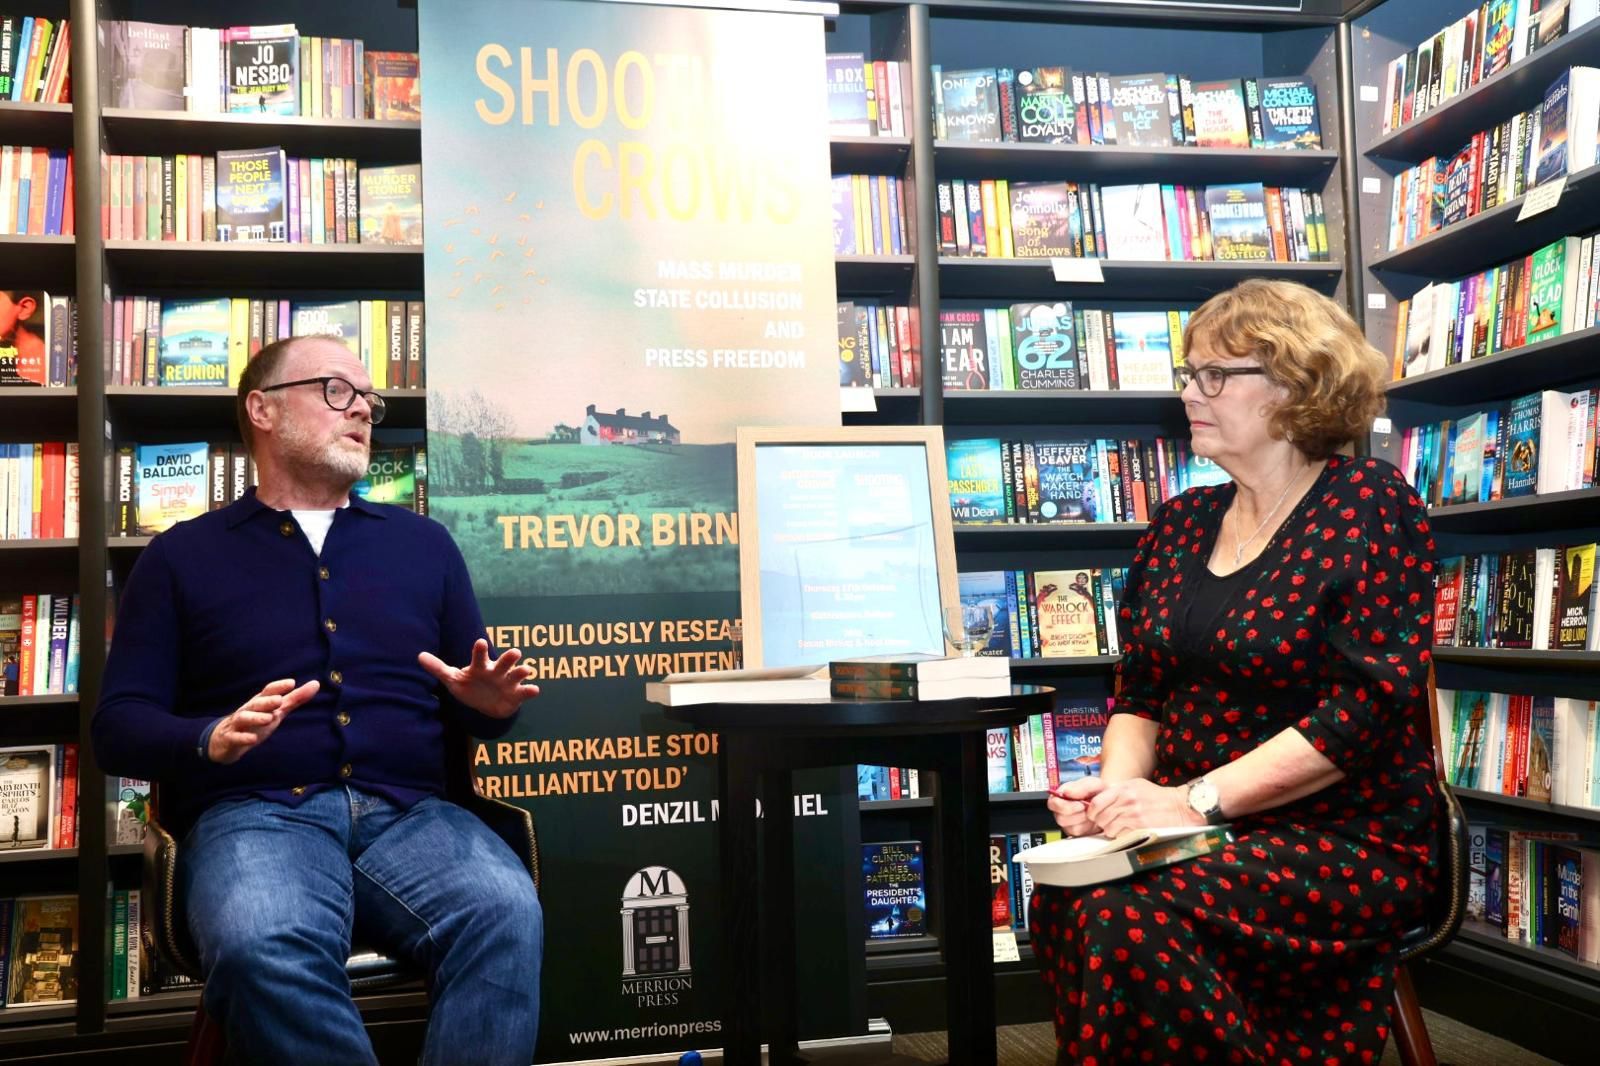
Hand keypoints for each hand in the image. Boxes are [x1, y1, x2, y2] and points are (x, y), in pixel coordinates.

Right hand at [209, 678, 318, 763]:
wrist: (225, 741)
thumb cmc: (256, 722)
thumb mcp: (277, 710)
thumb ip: (295, 698)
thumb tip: (316, 683)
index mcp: (259, 702)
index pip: (267, 691)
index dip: (278, 687)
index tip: (291, 683)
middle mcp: (248, 710)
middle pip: (256, 703)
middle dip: (266, 701)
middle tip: (279, 700)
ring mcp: (237, 724)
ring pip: (244, 718)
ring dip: (256, 718)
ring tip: (269, 718)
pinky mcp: (230, 739)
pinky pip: (235, 737)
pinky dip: (243, 738)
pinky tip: (253, 739)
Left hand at [418, 639, 538, 718]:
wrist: (486, 705)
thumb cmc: (470, 687)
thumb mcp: (453, 679)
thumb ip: (438, 668)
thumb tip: (419, 656)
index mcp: (481, 666)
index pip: (480, 656)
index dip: (480, 650)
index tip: (480, 642)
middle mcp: (497, 671)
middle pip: (503, 662)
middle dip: (509, 657)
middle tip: (515, 652)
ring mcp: (508, 682)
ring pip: (517, 674)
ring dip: (522, 671)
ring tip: (526, 669)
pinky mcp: (516, 695)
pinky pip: (525, 691)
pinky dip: (530, 690)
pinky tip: (534, 689)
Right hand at [1047, 776, 1108, 836]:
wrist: (1108, 802)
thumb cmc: (1098, 792)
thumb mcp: (1092, 784)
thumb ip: (1080, 787)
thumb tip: (1066, 792)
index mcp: (1060, 796)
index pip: (1053, 804)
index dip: (1065, 806)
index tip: (1080, 804)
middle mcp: (1061, 811)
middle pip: (1061, 819)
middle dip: (1078, 815)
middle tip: (1088, 808)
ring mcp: (1068, 823)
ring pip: (1071, 828)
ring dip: (1084, 821)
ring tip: (1090, 813)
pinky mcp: (1076, 833)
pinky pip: (1080, 835)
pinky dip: (1089, 828)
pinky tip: (1092, 820)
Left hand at [1086, 779, 1202, 838]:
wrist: (1179, 807)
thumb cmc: (1156, 796)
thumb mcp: (1135, 785)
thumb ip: (1116, 791)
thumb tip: (1098, 797)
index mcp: (1123, 790)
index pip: (1096, 803)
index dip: (1092, 811)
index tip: (1094, 814)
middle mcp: (1126, 802)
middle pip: (1100, 818)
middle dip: (1101, 822)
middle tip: (1107, 822)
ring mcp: (1133, 816)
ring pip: (1108, 828)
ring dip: (1111, 830)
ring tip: (1119, 826)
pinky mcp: (1140, 828)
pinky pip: (1120, 836)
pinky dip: (1120, 836)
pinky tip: (1128, 831)